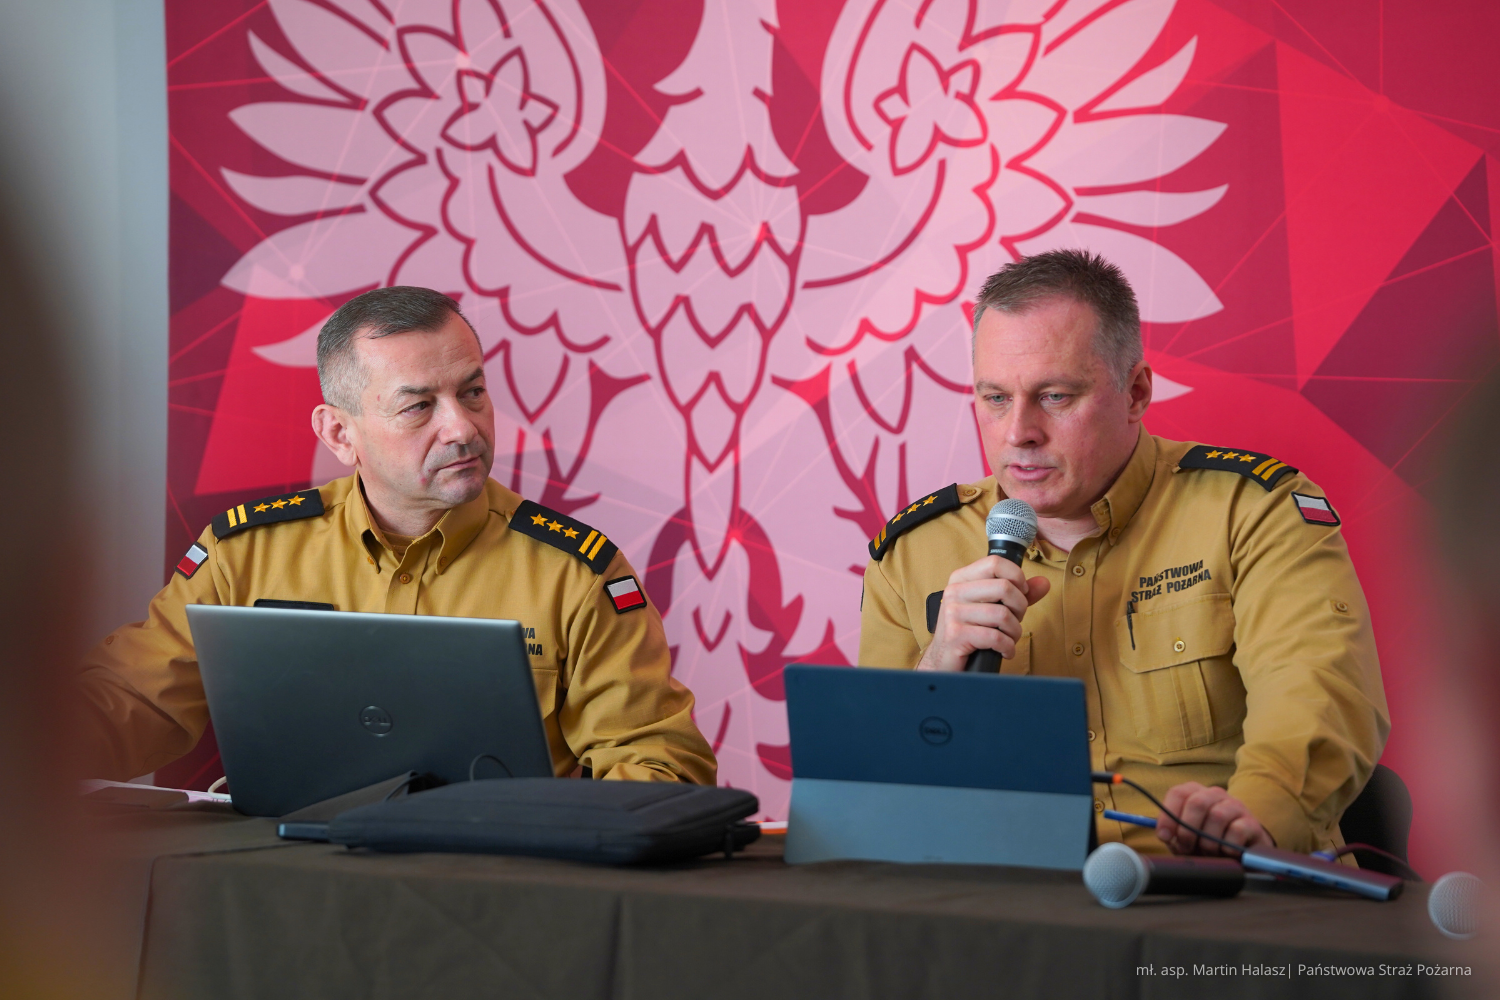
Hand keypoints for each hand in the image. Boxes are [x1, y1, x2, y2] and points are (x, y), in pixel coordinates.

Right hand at [916, 556, 1050, 671]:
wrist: (943, 661)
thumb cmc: (969, 632)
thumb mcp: (992, 608)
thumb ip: (1017, 595)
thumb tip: (1044, 583)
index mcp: (961, 579)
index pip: (995, 562)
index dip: (1017, 577)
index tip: (1022, 592)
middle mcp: (954, 591)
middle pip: (1004, 587)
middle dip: (1020, 608)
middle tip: (1016, 620)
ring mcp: (953, 613)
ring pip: (1002, 614)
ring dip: (1014, 632)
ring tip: (1009, 638)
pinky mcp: (956, 634)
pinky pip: (995, 637)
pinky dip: (1007, 647)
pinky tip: (1005, 651)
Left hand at [1156, 782, 1273, 855]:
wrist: (1239, 856)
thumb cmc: (1207, 844)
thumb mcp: (1186, 838)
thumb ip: (1173, 834)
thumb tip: (1164, 834)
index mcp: (1195, 793)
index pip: (1178, 793)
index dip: (1168, 816)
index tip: (1165, 837)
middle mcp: (1215, 794)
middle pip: (1197, 802)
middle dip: (1188, 830)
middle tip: (1187, 848)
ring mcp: (1235, 806)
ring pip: (1217, 816)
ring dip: (1208, 841)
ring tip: (1208, 852)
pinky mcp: (1252, 822)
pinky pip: (1237, 830)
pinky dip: (1227, 846)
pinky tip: (1226, 853)